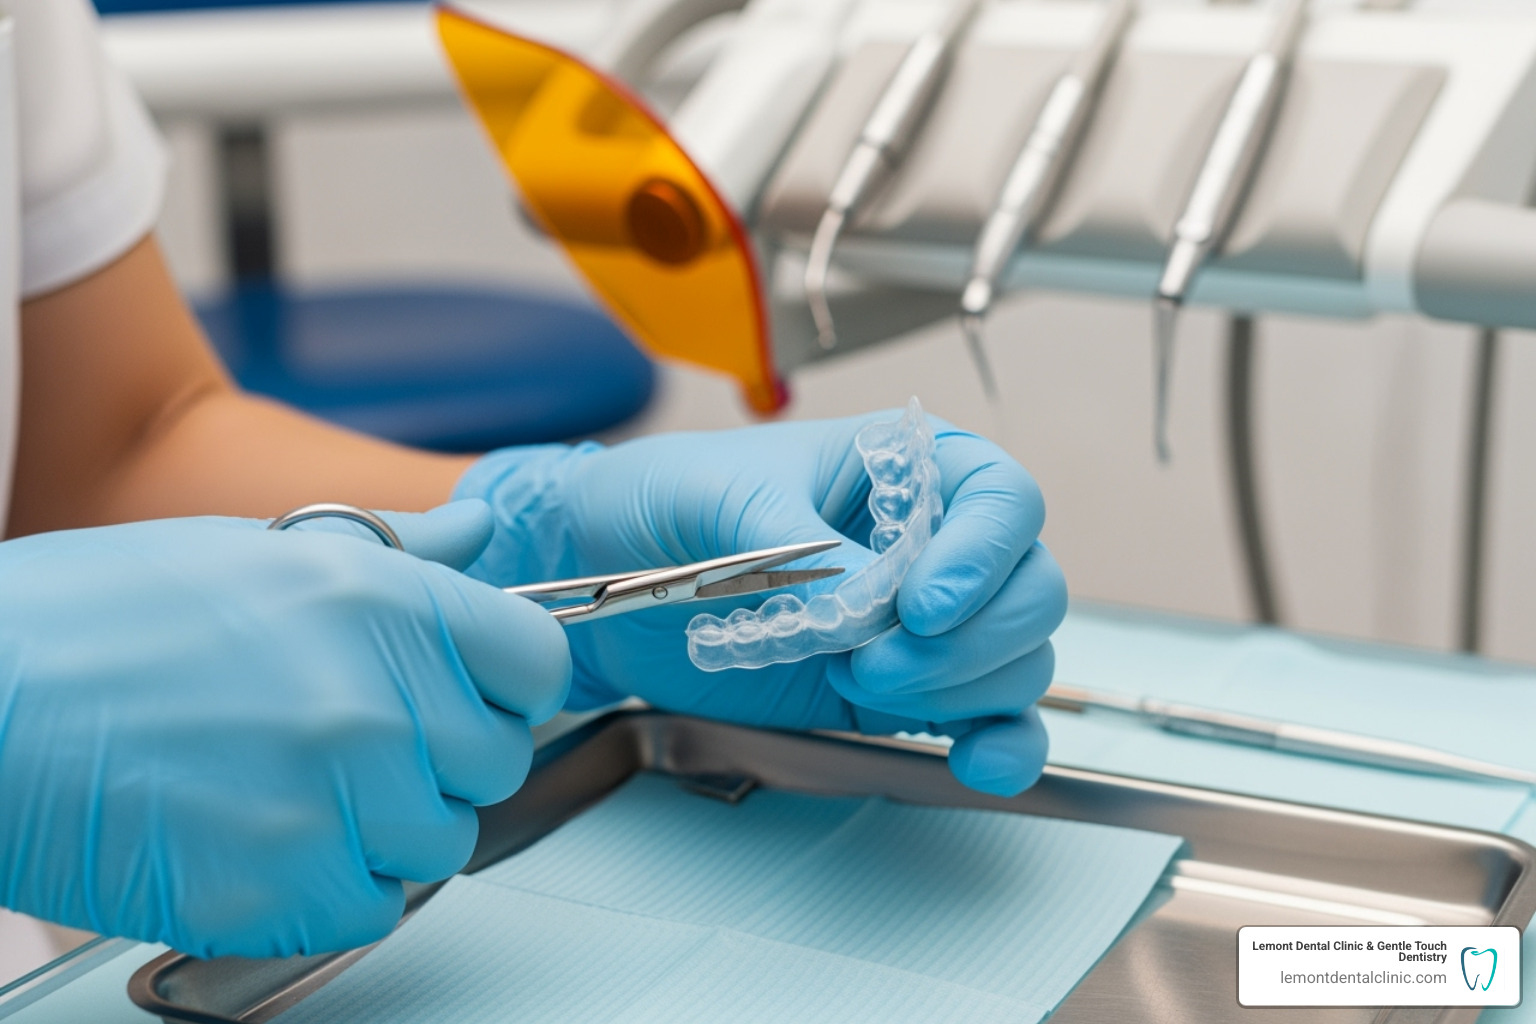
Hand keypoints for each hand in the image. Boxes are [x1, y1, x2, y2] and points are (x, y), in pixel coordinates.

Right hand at [0, 501, 568, 957]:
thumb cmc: (95, 619)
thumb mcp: (258, 551)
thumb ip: (396, 553)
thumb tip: (478, 536)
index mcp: (380, 601)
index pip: (536, 663)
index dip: (507, 685)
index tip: (472, 695)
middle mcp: (375, 700)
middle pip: (493, 762)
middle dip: (438, 760)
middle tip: (351, 745)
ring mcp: (332, 800)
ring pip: (435, 843)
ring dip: (381, 829)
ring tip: (287, 788)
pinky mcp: (278, 889)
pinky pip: (368, 908)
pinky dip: (327, 889)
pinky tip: (259, 840)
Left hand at [457, 411, 1066, 796]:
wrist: (598, 576)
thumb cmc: (661, 500)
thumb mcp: (717, 493)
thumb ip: (799, 544)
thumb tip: (866, 603)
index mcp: (903, 466)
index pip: (1001, 500)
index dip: (982, 556)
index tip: (922, 604)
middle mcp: (930, 543)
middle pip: (1027, 589)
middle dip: (969, 638)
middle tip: (875, 658)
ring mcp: (918, 624)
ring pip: (1012, 659)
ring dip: (961, 689)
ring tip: (860, 681)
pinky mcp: (894, 690)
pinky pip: (984, 719)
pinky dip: (998, 745)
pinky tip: (979, 763)